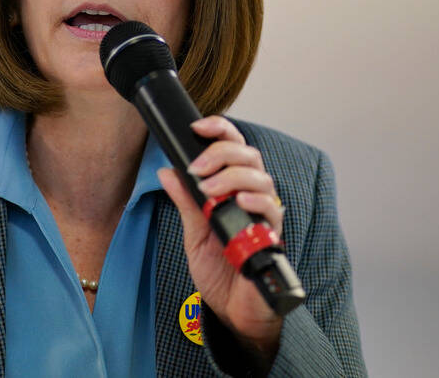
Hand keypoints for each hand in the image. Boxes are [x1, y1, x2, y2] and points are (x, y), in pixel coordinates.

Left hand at [157, 116, 283, 358]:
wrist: (232, 310)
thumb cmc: (218, 271)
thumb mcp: (193, 232)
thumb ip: (185, 201)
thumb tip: (166, 171)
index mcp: (234, 189)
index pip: (234, 148)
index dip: (220, 131)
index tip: (197, 128)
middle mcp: (253, 197)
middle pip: (248, 156)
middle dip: (221, 154)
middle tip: (198, 168)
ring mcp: (264, 216)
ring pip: (260, 178)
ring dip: (231, 177)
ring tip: (209, 190)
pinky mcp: (272, 237)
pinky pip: (270, 210)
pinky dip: (254, 201)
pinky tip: (236, 201)